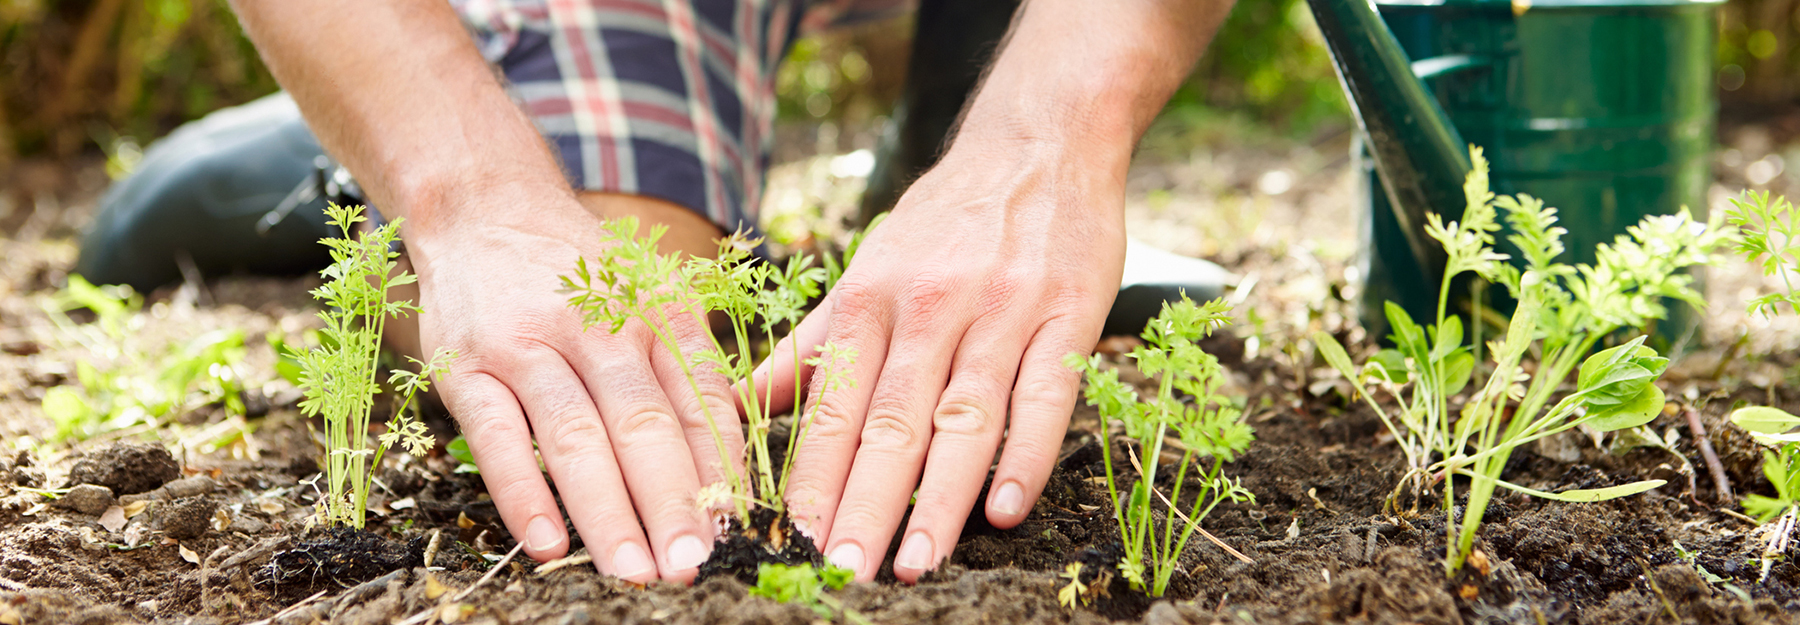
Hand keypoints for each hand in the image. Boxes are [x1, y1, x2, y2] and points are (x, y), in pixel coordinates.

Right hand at [405, 187, 739, 583]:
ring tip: (634, 570)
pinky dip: (523, 493)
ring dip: (607, 511)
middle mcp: (597, 327)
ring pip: (575, 437)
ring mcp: (528, 346)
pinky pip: (497, 437)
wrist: (484, 208)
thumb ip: (687, 370)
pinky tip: (548, 543)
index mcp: (656, 312)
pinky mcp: (466, 366)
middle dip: (672, 502)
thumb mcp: (649, 297)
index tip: (737, 530)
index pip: (699, 400)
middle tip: (693, 564)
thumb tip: (730, 466)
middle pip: (643, 425)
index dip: (720, 470)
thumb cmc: (581, 273)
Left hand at [756, 142, 1126, 582]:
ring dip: (940, 498)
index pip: (834, 407)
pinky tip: (1006, 508)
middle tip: (844, 571)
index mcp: (871, 300)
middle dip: (864, 504)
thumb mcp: (867, 270)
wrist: (1039, 143)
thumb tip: (739, 404)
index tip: (793, 543)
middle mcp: (929, 307)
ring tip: (916, 562)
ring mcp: (1001, 312)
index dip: (814, 479)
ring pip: (964, 417)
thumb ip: (811, 345)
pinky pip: (1046, 395)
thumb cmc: (945, 220)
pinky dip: (1026, 454)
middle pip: (891, 422)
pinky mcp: (1068, 315)